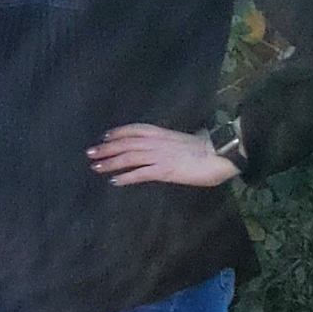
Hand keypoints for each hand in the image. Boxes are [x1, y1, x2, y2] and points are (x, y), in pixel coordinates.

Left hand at [90, 123, 238, 188]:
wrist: (221, 153)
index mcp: (163, 133)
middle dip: (106, 148)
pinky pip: (140, 174)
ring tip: (95, 166)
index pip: (135, 130)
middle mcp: (157, 143)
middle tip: (90, 153)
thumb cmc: (211, 148)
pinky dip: (125, 177)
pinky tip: (114, 181)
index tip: (105, 135)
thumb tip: (174, 143)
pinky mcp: (164, 170)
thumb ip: (175, 141)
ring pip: (128, 157)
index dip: (119, 132)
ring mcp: (159, 156)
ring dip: (110, 162)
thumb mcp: (188, 139)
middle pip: (126, 143)